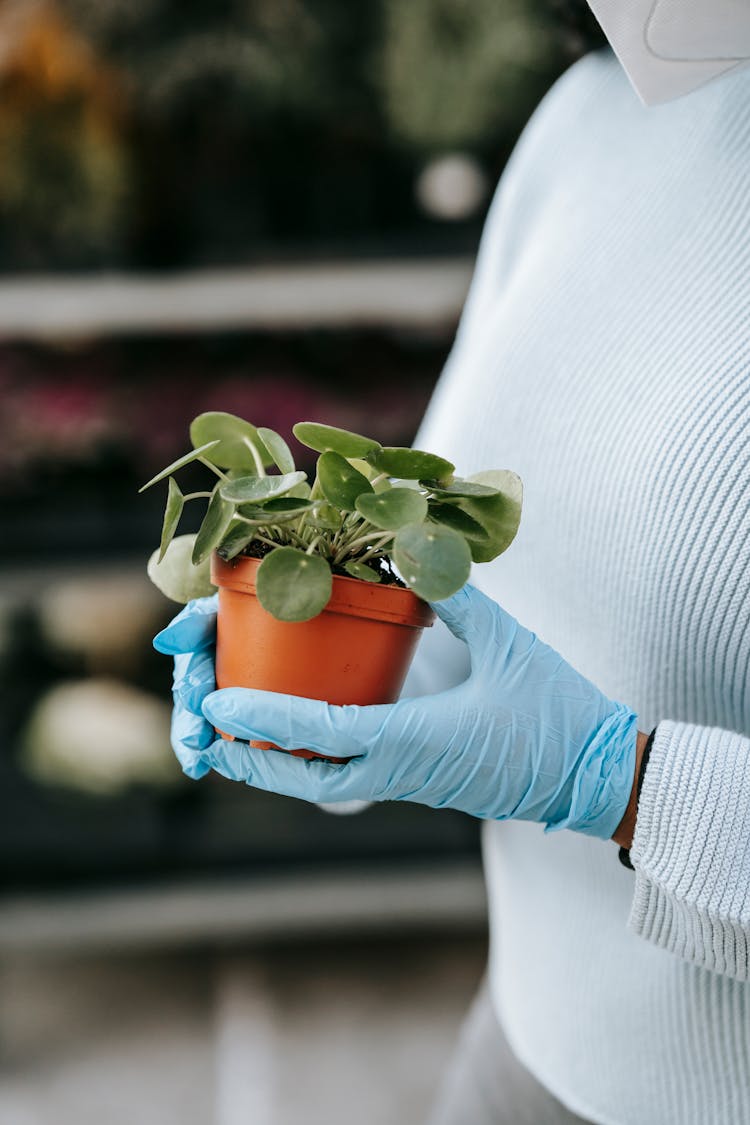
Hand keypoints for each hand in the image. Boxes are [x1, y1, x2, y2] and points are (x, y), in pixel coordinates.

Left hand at [155, 585, 637, 837]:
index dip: (263, 719)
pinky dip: (313, 763)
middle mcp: (403, 769)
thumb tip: (412, 550)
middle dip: (253, 761)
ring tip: (239, 741)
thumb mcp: (508, 644)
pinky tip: (302, 738)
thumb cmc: (556, 710)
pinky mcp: (422, 781)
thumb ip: (457, 596)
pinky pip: (352, 779)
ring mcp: (411, 781)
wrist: (592, 774)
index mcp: (415, 739)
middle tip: (208, 735)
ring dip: (278, 767)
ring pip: (327, 785)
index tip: (216, 707)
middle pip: (308, 780)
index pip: (322, 731)